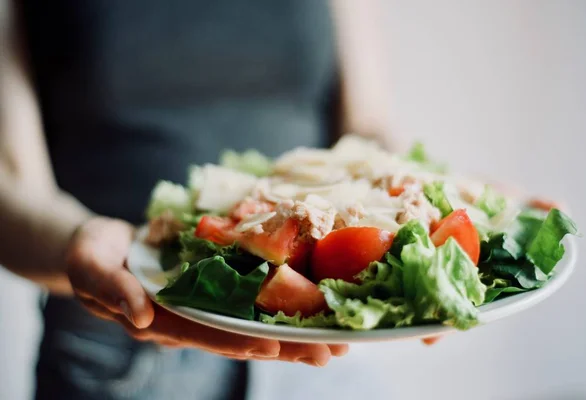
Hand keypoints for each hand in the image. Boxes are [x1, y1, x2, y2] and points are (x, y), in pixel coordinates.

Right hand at [65, 217, 347, 366]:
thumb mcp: (90, 266)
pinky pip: (250, 303)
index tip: (275, 345)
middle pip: (241, 337)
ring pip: (253, 325)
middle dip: (285, 346)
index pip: (206, 333)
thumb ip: (111, 290)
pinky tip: (313, 313)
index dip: (240, 340)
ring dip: (294, 335)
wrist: (102, 245)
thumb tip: (140, 316)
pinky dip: (281, 308)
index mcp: (162, 320)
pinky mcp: (214, 290)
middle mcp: (190, 319)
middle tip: (329, 351)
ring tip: (336, 343)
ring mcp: (204, 307)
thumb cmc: (92, 254)